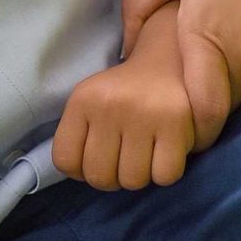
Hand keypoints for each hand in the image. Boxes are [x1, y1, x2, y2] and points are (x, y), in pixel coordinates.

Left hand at [52, 3, 197, 190]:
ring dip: (140, 175)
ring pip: (133, 181)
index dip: (80, 170)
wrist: (169, 58)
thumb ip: (78, 136)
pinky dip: (165, 173)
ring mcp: (143, 114)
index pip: (64, 160)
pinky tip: (165, 152)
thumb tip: (80, 176)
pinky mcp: (175, 123)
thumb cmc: (126, 91)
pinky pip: (164, 176)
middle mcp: (110, 105)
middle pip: (100, 178)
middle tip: (123, 158)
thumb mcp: (91, 101)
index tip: (96, 158)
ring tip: (145, 153)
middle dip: (112, 178)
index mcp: (83, 99)